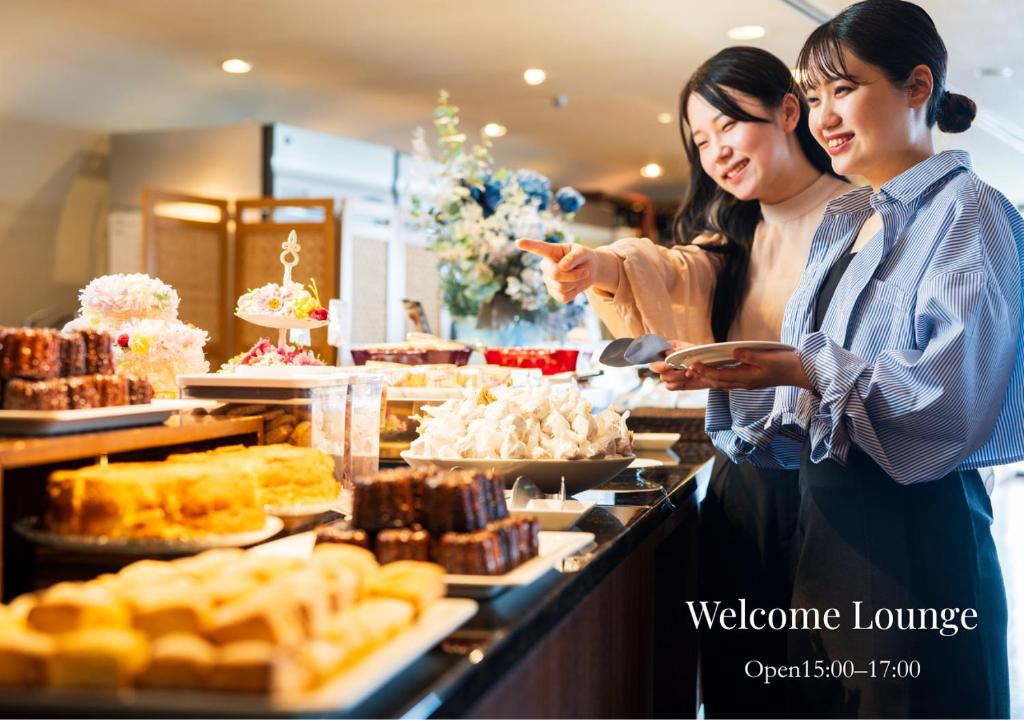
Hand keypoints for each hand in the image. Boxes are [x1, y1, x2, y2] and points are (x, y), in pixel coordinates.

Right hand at [516, 238, 598, 302]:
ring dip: (576, 283)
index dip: (529, 245)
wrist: (589, 271)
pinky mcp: (553, 292)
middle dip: (573, 275)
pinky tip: (575, 286)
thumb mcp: (583, 252)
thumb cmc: (584, 258)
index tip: (518, 242)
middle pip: (555, 275)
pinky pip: (564, 297)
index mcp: (551, 252)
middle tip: (584, 271)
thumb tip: (562, 267)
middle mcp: (546, 266)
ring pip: (561, 287)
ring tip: (580, 276)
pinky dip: (574, 293)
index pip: (539, 248)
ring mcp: (548, 280)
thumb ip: (574, 257)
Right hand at [650, 340, 714, 390]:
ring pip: (664, 377)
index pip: (655, 352)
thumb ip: (678, 351)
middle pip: (656, 367)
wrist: (714, 367)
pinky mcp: (676, 383)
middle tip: (683, 370)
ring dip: (677, 376)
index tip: (668, 363)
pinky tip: (687, 380)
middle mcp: (667, 360)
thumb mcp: (692, 349)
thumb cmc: (702, 354)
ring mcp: (671, 372)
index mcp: (669, 348)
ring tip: (690, 374)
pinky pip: (669, 386)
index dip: (658, 358)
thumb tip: (666, 352)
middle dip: (670, 369)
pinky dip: (677, 384)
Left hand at [686, 349, 811, 390]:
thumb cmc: (786, 364)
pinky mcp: (749, 380)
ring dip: (705, 379)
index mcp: (747, 378)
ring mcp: (746, 383)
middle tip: (685, 371)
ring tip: (692, 374)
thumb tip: (733, 352)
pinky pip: (727, 382)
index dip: (705, 371)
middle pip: (716, 383)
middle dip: (700, 378)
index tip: (693, 365)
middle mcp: (744, 383)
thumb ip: (750, 356)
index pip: (721, 376)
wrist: (800, 373)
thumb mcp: (769, 358)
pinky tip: (711, 374)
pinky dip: (716, 378)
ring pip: (720, 384)